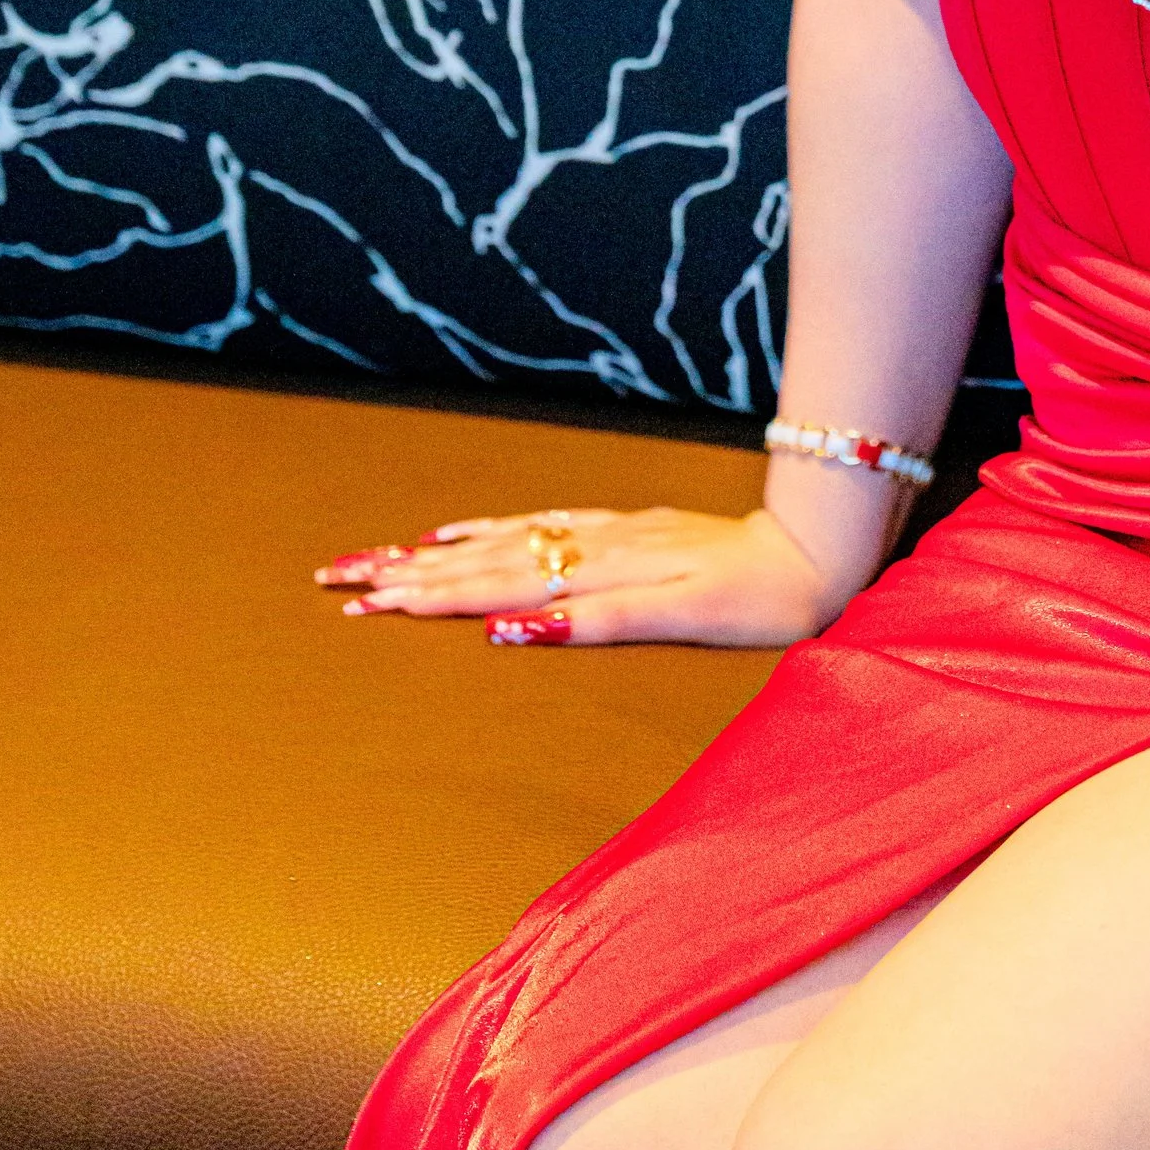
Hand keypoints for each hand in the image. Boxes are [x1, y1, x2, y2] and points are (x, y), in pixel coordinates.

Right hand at [313, 503, 847, 647]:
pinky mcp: (624, 527)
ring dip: (436, 552)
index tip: (365, 606)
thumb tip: (517, 627)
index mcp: (600, 576)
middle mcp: (593, 549)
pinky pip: (540, 522)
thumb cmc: (752, 602)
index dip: (428, 599)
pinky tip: (459, 532)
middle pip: (485, 562)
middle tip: (338, 580)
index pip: (495, 589)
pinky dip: (491, 529)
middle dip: (408, 574)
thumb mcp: (680, 619)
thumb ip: (599, 620)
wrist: (811, 554)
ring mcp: (606, 533)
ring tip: (375, 558)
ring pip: (505, 540)